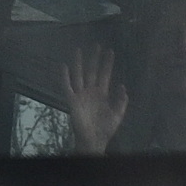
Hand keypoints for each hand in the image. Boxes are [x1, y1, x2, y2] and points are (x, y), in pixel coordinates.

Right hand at [62, 36, 124, 152]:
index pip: (105, 74)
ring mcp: (81, 95)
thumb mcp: (117, 114)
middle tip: (96, 45)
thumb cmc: (106, 129)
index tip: (110, 51)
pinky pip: (67, 86)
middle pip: (92, 71)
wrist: (94, 140)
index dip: (107, 63)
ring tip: (78, 50)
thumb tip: (122, 87)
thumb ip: (121, 101)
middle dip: (94, 58)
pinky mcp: (72, 101)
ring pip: (79, 75)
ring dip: (78, 63)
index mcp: (102, 94)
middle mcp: (91, 91)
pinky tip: (63, 66)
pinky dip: (64, 77)